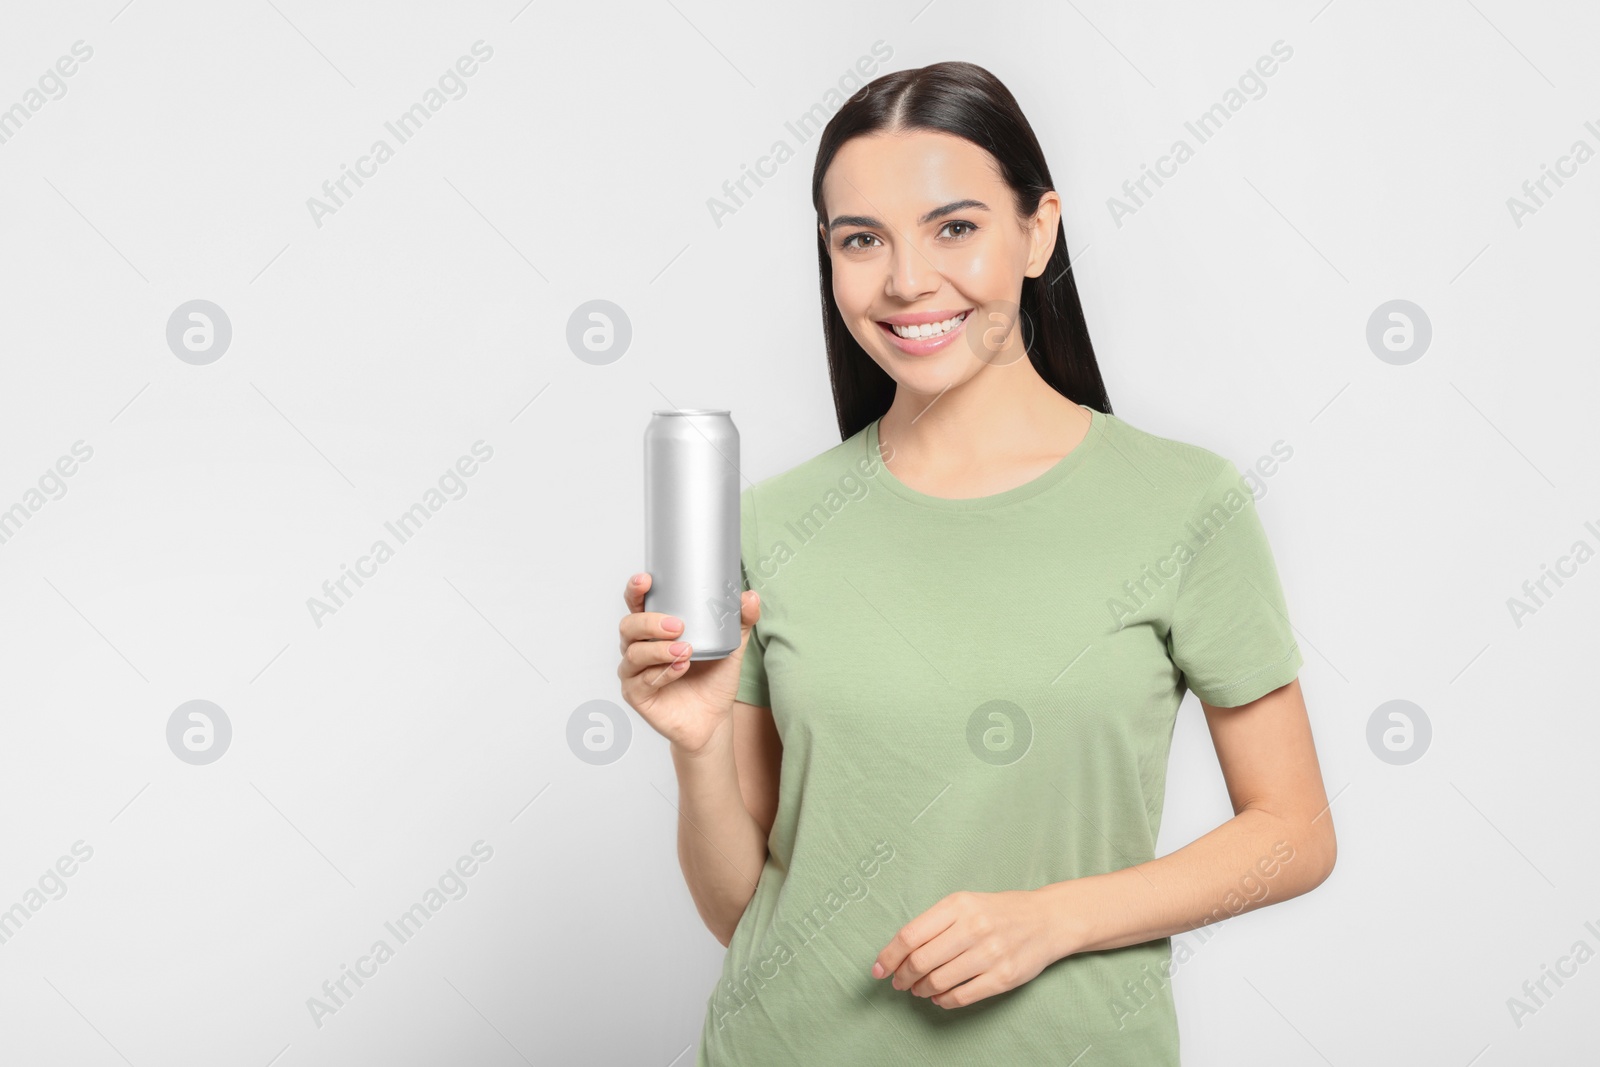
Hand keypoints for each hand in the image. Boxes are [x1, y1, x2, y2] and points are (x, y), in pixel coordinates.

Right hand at [616, 571, 760, 755]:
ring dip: (659, 649)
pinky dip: (662, 673)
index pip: (637, 604)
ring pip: (633, 652)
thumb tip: (750, 596)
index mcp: (655, 629)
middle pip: (629, 626)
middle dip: (650, 622)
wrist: (714, 718)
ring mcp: (634, 672)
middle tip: (678, 626)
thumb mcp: (731, 645)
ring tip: (686, 651)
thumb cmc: (714, 677)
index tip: (646, 580)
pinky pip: (641, 681)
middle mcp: (639, 646)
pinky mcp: (636, 695)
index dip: (635, 590)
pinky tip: (680, 669)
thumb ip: (740, 620)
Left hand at [871, 890, 1062, 1008]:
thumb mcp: (965, 904)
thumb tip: (899, 953)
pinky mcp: (1004, 977)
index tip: (877, 970)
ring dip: (921, 990)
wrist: (1047, 920)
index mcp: (959, 905)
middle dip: (903, 977)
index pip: (910, 935)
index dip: (889, 956)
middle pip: (921, 961)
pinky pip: (962, 996)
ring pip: (939, 981)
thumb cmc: (998, 912)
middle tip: (899, 983)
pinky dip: (943, 1001)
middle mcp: (974, 927)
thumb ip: (934, 924)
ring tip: (919, 989)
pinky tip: (939, 997)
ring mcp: (990, 953)